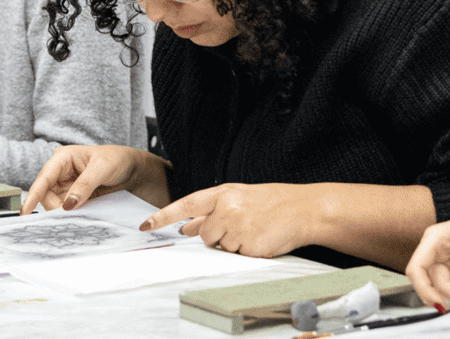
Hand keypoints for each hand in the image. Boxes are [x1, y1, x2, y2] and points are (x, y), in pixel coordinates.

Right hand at [20, 145, 170, 213]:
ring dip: (62, 213)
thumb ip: (85, 185)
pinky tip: (76, 219)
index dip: (33, 195)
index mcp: (63, 158)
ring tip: (76, 217)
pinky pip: (66, 209)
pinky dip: (69, 216)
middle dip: (54, 207)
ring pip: (55, 204)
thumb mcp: (102, 168)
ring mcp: (66, 186)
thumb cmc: (117, 160)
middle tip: (66, 219)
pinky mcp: (74, 198)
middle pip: (46, 194)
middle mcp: (61, 172)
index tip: (25, 211)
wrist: (133, 170)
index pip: (44, 178)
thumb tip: (67, 205)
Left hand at [140, 183, 314, 257]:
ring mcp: (238, 227)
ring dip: (233, 243)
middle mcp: (228, 208)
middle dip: (216, 235)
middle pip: (203, 234)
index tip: (146, 226)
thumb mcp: (239, 199)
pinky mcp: (249, 245)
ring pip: (220, 247)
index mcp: (224, 193)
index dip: (164, 216)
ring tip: (254, 230)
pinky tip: (261, 238)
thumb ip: (210, 212)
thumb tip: (186, 227)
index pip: (186, 205)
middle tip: (240, 225)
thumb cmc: (273, 203)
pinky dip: (247, 251)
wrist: (303, 209)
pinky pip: (238, 256)